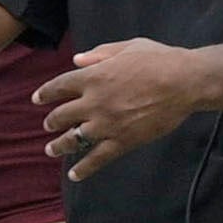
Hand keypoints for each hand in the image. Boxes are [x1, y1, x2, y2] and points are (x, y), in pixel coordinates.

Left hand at [35, 40, 211, 182]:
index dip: (45, 93)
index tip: (37, 99)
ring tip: (50, 149)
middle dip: (51, 120)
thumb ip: (99, 54)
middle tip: (48, 125)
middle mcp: (93, 102)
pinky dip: (84, 168)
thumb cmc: (159, 60)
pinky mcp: (123, 141)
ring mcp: (106, 124)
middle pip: (61, 115)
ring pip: (73, 139)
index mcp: (92, 77)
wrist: (185, 82)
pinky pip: (98, 158)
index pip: (58, 87)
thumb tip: (76, 60)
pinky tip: (74, 174)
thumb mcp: (127, 47)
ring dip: (59, 145)